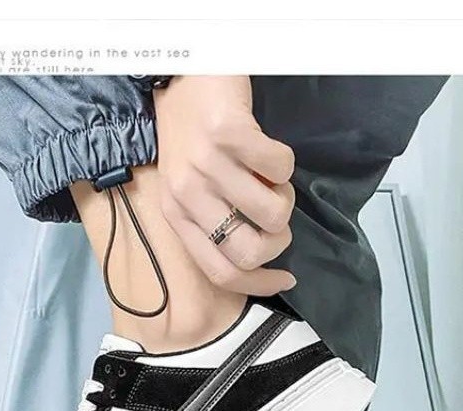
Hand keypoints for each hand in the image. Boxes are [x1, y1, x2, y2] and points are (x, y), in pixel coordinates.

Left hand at [153, 76, 296, 295]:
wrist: (187, 75)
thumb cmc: (194, 136)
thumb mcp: (191, 187)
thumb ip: (213, 222)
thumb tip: (258, 259)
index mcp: (177, 216)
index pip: (220, 272)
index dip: (259, 284)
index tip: (285, 279)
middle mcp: (187, 195)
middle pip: (249, 252)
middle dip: (279, 241)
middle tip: (278, 217)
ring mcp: (207, 164)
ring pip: (273, 213)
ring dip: (285, 197)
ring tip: (269, 178)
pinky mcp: (229, 133)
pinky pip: (281, 169)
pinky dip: (285, 163)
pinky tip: (267, 151)